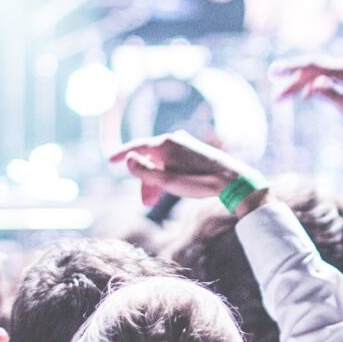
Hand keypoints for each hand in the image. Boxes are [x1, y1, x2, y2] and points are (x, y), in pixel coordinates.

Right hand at [109, 131, 262, 207]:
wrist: (232, 180)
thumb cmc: (199, 182)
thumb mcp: (167, 181)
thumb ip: (145, 172)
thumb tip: (128, 159)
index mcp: (165, 143)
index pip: (137, 147)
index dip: (122, 154)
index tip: (110, 161)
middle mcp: (174, 138)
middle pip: (150, 158)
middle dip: (145, 179)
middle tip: (146, 203)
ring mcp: (185, 143)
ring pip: (162, 161)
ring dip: (156, 179)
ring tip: (158, 200)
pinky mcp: (194, 150)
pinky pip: (173, 160)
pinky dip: (167, 173)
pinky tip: (171, 187)